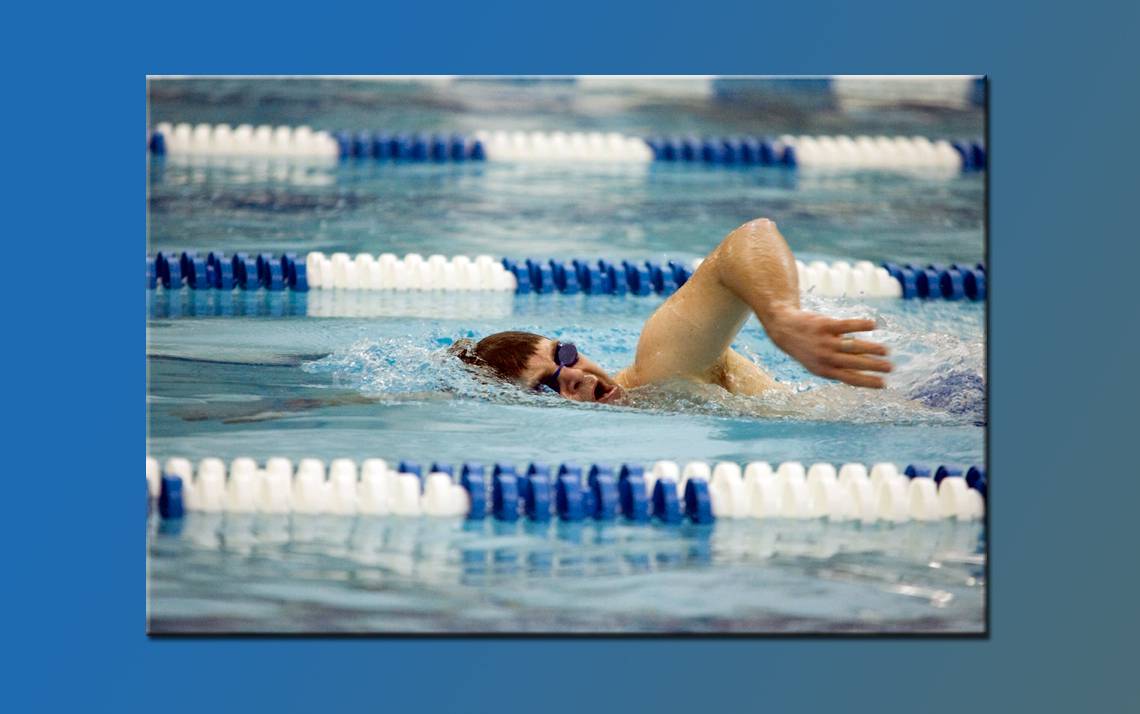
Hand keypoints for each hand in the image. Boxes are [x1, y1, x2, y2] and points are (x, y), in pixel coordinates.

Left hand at [765, 307, 891, 387]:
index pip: (850, 378)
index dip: (868, 382)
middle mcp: (825, 358)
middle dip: (874, 366)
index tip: (884, 384)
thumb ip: (838, 368)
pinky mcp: (825, 325)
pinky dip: (861, 325)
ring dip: (872, 348)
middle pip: (855, 363)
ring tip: (886, 351)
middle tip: (891, 367)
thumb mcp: (818, 364)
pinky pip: (846, 325)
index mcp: (824, 371)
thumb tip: (864, 373)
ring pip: (853, 346)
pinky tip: (874, 325)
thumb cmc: (807, 349)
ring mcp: (825, 341)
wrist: (785, 329)